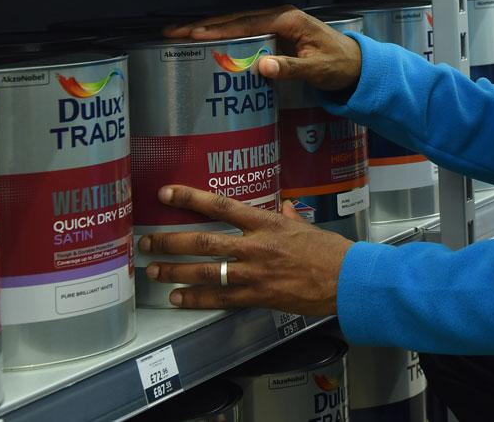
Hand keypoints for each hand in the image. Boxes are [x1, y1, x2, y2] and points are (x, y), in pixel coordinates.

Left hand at [138, 186, 351, 313]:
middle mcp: (255, 246)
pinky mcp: (257, 297)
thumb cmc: (330, 251)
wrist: (346, 280)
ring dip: (175, 271)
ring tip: (153, 271)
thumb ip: (289, 217)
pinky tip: (177, 299)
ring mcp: (254, 273)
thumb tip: (285, 207)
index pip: (220, 205)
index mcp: (266, 223)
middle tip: (147, 242)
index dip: (190, 198)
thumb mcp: (307, 227)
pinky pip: (219, 299)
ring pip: (205, 271)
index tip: (166, 193)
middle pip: (203, 240)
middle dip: (170, 241)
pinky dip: (195, 300)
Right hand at [164, 4, 362, 93]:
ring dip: (209, 28)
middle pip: (235, 19)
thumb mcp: (317, 69)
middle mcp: (280, 17)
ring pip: (236, 23)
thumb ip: (290, 68)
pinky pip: (244, 31)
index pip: (247, 23)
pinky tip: (206, 42)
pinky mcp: (275, 33)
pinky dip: (223, 35)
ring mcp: (277, 24)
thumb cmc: (338, 65)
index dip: (219, 30)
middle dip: (203, 25)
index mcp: (288, 20)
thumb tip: (261, 66)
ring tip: (180, 33)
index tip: (195, 34)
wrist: (355, 64)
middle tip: (173, 31)